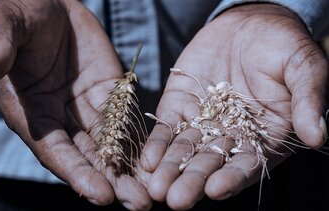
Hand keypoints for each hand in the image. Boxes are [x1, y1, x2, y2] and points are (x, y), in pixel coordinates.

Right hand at [0, 0, 150, 209]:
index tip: (101, 195)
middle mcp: (59, 118)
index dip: (77, 173)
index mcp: (29, 112)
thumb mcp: (4, 23)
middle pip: (88, 158)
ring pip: (111, 145)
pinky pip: (126, 120)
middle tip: (140, 204)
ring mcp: (86, 108)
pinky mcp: (109, 93)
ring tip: (155, 192)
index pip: (54, 151)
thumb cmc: (17, 12)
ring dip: (132, 169)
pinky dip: (141, 141)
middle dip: (113, 182)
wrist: (46, 3)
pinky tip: (159, 158)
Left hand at [140, 3, 327, 209]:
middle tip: (175, 200)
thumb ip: (309, 100)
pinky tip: (147, 160)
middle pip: (210, 163)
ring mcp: (202, 121)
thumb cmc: (283, 45)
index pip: (247, 163)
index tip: (216, 189)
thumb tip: (317, 136)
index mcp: (263, 136)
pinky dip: (157, 144)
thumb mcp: (303, 67)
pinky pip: (167, 128)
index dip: (232, 177)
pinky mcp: (180, 105)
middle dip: (192, 181)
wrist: (249, 23)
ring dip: (170, 169)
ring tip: (156, 188)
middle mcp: (230, 135)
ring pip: (185, 150)